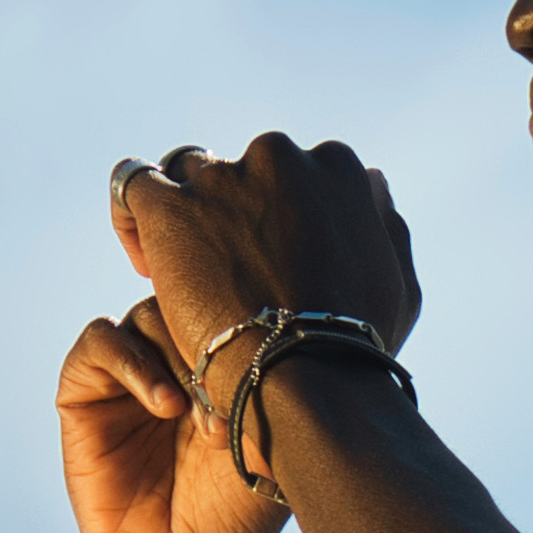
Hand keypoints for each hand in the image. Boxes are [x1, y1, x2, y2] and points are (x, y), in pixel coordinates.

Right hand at [55, 296, 288, 532]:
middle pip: (188, 299)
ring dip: (177, 358)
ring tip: (196, 415)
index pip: (231, 304)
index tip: (267, 377)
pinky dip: (130, 361)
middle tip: (231, 400)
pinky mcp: (85, 391)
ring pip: (148, 314)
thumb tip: (292, 342)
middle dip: (214, 345)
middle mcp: (175, 357)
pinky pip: (99, 342)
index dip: (249, 327)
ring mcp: (129, 371)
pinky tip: (163, 405)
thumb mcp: (274, 448)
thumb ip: (279, 392)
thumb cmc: (234, 511)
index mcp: (222, 360)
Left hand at [111, 135, 420, 418]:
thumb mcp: (399, 280)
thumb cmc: (357, 343)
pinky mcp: (170, 207)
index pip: (293, 171)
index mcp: (334, 167)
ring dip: (182, 212)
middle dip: (228, 212)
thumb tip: (371, 181)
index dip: (273, 212)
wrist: (306, 374)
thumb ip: (385, 223)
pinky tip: (143, 260)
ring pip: (186, 175)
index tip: (264, 256)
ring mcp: (222, 179)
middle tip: (221, 269)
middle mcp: (278, 158)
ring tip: (176, 268)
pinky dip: (133, 216)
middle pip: (239, 170)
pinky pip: (133, 185)